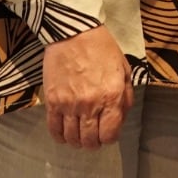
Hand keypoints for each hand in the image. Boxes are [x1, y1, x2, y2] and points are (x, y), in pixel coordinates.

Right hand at [42, 26, 134, 149]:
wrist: (74, 33)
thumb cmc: (102, 49)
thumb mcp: (124, 70)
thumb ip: (125, 96)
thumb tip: (121, 117)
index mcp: (112, 96)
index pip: (109, 134)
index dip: (109, 138)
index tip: (108, 134)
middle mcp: (91, 104)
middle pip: (90, 140)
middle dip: (93, 143)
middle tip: (93, 138)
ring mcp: (69, 105)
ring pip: (72, 138)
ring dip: (77, 141)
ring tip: (79, 137)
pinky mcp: (52, 101)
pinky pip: (54, 128)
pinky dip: (59, 136)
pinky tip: (64, 134)